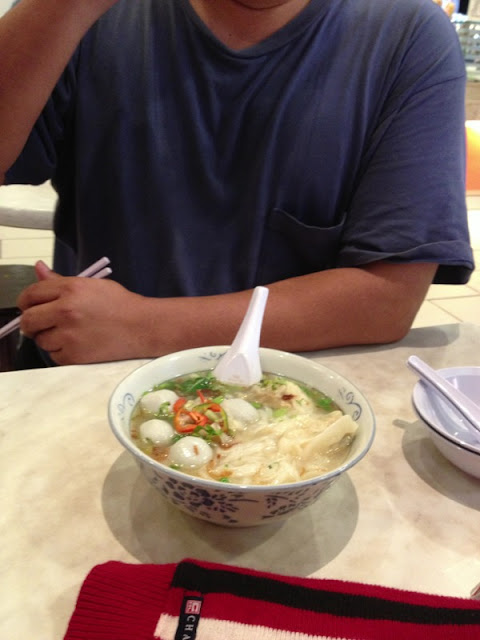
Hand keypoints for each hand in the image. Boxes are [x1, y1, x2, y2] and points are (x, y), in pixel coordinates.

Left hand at [17, 261, 146, 363]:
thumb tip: (38, 269)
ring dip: (49, 338)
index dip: (27, 302)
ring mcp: (69, 335)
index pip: (31, 294)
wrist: (142, 327)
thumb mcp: (91, 285)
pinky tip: (77, 344)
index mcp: (70, 288)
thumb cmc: (120, 304)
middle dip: (31, 323)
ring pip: (40, 340)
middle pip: (28, 320)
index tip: (31, 307)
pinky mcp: (74, 355)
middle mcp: (66, 310)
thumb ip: (60, 281)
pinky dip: (61, 351)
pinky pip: (54, 355)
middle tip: (41, 324)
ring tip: (68, 334)